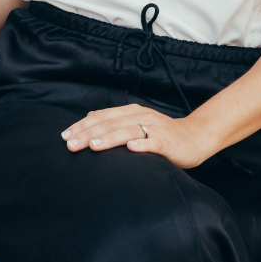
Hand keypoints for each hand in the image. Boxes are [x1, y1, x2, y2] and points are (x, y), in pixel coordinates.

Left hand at [60, 104, 216, 169]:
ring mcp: (155, 129)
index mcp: (131, 112)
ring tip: (94, 146)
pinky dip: (142, 145)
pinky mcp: (168, 142)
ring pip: (129, 131)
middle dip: (89, 134)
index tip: (65, 136)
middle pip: (111, 123)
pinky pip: (154, 143)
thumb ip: (115, 122)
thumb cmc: (162, 134)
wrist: (195, 137)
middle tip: (71, 145)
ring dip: (110, 138)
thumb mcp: (136, 124)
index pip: (102, 116)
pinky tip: (131, 149)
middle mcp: (141, 116)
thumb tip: (90, 119)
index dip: (82, 126)